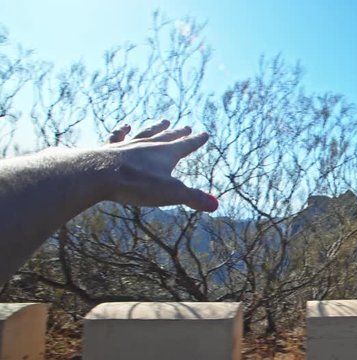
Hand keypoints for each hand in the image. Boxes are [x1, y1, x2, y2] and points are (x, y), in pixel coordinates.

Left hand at [103, 120, 218, 211]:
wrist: (99, 174)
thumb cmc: (137, 183)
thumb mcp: (171, 193)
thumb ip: (193, 198)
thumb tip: (215, 205)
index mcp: (166, 153)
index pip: (186, 146)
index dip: (196, 141)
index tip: (204, 134)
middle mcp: (148, 145)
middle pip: (167, 137)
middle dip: (179, 133)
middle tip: (186, 127)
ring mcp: (128, 145)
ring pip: (145, 132)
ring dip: (156, 127)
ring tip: (163, 121)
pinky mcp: (109, 149)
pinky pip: (118, 136)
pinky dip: (122, 131)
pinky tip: (124, 126)